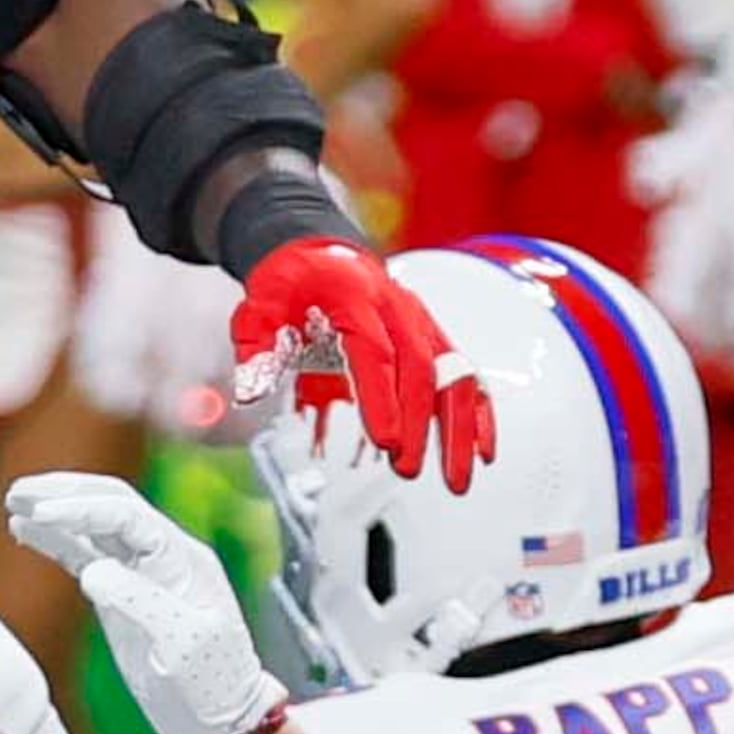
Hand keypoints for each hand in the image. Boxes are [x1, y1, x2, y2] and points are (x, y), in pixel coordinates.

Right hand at [4, 472, 287, 733]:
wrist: (222, 719)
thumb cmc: (213, 683)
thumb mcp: (182, 643)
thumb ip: (139, 602)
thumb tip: (92, 572)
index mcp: (182, 559)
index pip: (126, 515)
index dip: (82, 509)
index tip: (43, 513)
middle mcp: (162, 556)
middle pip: (110, 504)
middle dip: (64, 494)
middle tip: (18, 493)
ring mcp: (141, 573)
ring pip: (94, 526)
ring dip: (56, 511)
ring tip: (14, 503)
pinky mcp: (122, 595)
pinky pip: (85, 555)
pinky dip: (55, 541)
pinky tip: (25, 532)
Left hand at [230, 239, 497, 494]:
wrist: (318, 254)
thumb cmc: (292, 285)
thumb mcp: (258, 307)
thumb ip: (256, 348)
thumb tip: (251, 391)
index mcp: (354, 297)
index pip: (374, 351)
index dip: (382, 397)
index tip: (384, 439)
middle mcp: (397, 307)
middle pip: (420, 368)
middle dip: (419, 424)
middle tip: (405, 468)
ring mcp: (421, 323)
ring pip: (453, 375)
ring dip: (458, 430)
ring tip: (456, 479)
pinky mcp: (434, 339)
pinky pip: (465, 376)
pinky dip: (478, 415)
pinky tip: (483, 452)